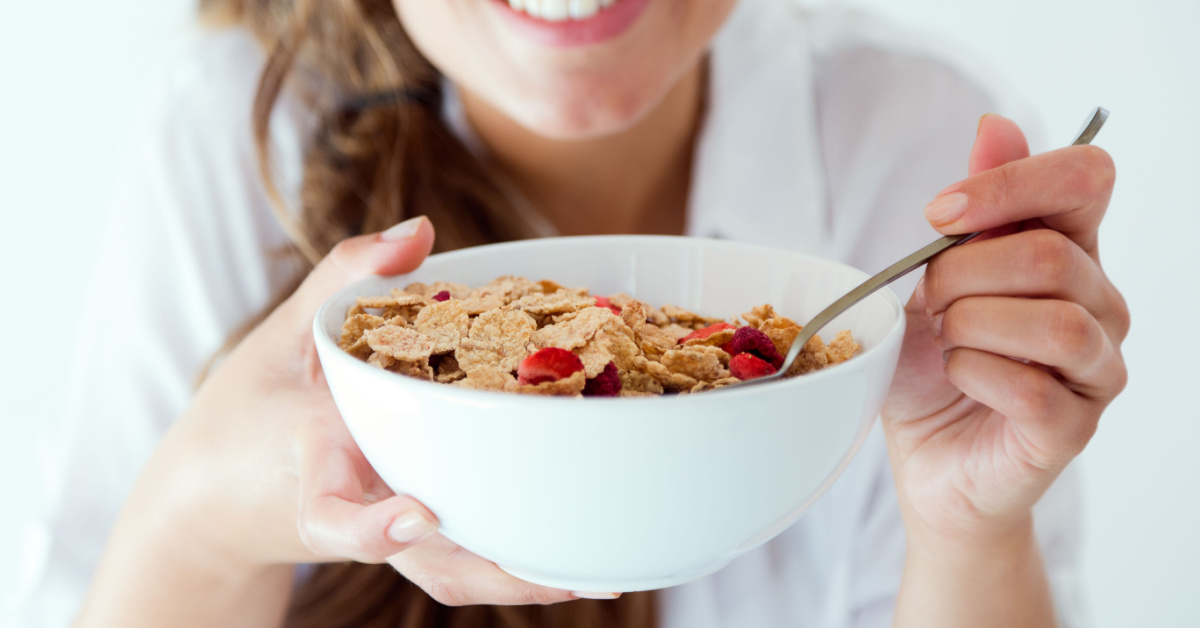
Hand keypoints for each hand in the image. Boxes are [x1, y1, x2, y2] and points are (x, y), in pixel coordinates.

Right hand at [96, 217, 589, 616]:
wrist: (213, 499)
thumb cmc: (246, 414)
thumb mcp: (282, 333)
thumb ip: (345, 275)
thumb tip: (423, 228)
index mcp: (316, 461)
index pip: (330, 511)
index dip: (371, 525)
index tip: (417, 516)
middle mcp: (357, 509)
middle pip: (426, 563)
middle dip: (499, 572)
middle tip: (576, 574)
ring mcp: (381, 537)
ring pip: (453, 576)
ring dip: (523, 580)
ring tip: (604, 577)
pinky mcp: (401, 543)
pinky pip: (460, 561)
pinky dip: (514, 561)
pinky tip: (576, 556)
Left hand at [881, 115, 1128, 548]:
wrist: (927, 458)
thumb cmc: (932, 365)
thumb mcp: (934, 278)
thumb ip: (973, 210)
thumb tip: (995, 125)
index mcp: (1070, 251)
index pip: (1087, 177)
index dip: (1012, 184)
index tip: (940, 216)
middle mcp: (1099, 303)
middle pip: (1048, 255)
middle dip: (961, 276)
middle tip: (928, 303)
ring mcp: (1096, 367)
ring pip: (1051, 322)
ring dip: (971, 327)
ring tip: (947, 342)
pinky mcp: (1075, 425)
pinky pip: (1032, 387)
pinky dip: (975, 376)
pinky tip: (959, 378)